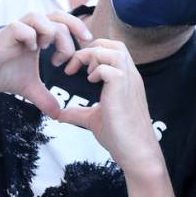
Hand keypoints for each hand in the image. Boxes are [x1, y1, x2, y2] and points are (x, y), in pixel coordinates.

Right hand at [0, 11, 92, 119]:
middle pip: (57, 15)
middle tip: (80, 48)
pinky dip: (29, 38)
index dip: (78, 29)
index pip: (63, 22)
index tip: (86, 47)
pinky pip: (19, 28)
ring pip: (38, 16)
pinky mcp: (1, 37)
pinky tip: (30, 52)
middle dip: (74, 28)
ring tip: (50, 53)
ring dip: (51, 33)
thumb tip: (59, 114)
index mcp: (37, 36)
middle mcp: (28, 29)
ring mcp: (15, 31)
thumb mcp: (27, 87)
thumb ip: (44, 97)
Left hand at [55, 40, 163, 174]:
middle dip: (90, 50)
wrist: (135, 152)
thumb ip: (78, 113)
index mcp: (126, 79)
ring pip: (111, 50)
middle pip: (113, 44)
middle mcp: (130, 75)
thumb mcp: (93, 119)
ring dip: (92, 57)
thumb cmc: (119, 137)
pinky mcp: (122, 88)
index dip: (93, 52)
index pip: (114, 49)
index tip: (78, 69)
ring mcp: (128, 80)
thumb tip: (60, 115)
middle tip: (74, 67)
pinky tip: (91, 83)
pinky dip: (96, 70)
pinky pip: (108, 67)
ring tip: (83, 75)